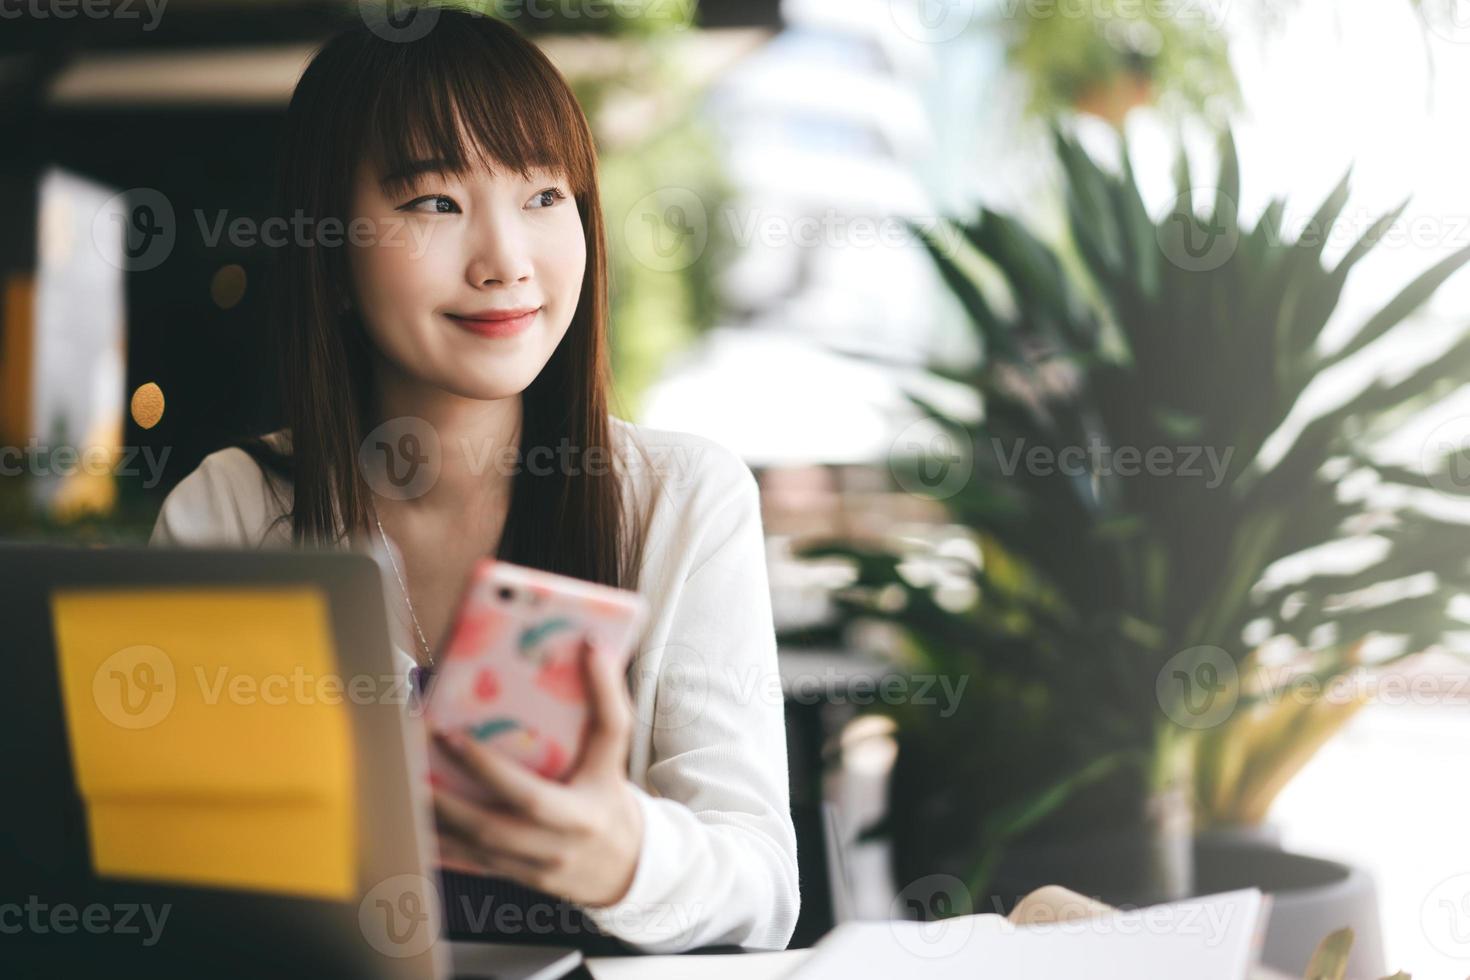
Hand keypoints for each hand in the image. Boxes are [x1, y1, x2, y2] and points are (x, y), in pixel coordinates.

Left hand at [430, 637, 643, 907]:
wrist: (626, 863)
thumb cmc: (609, 796)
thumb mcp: (614, 753)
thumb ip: (607, 701)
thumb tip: (592, 645)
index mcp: (578, 814)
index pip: (529, 796)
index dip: (487, 769)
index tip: (450, 736)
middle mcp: (553, 848)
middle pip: (490, 829)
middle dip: (445, 800)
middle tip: (410, 763)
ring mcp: (530, 869)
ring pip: (472, 850)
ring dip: (434, 821)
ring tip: (402, 787)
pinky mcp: (513, 877)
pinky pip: (469, 864)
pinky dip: (439, 845)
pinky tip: (413, 821)